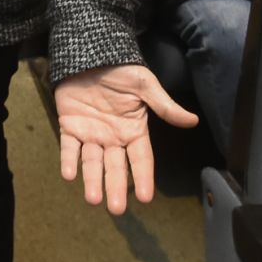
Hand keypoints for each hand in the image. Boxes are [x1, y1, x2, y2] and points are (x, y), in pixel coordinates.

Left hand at [54, 64, 195, 213]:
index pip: (140, 158)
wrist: (90, 52)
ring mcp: (91, 133)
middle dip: (115, 187)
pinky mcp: (69, 126)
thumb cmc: (121, 68)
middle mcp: (112, 137)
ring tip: (92, 199)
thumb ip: (164, 106)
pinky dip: (68, 160)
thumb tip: (193, 120)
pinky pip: (69, 147)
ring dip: (92, 180)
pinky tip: (69, 174)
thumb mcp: (145, 85)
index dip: (143, 177)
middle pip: (115, 167)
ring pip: (92, 162)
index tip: (146, 198)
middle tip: (116, 209)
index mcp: (133, 130)